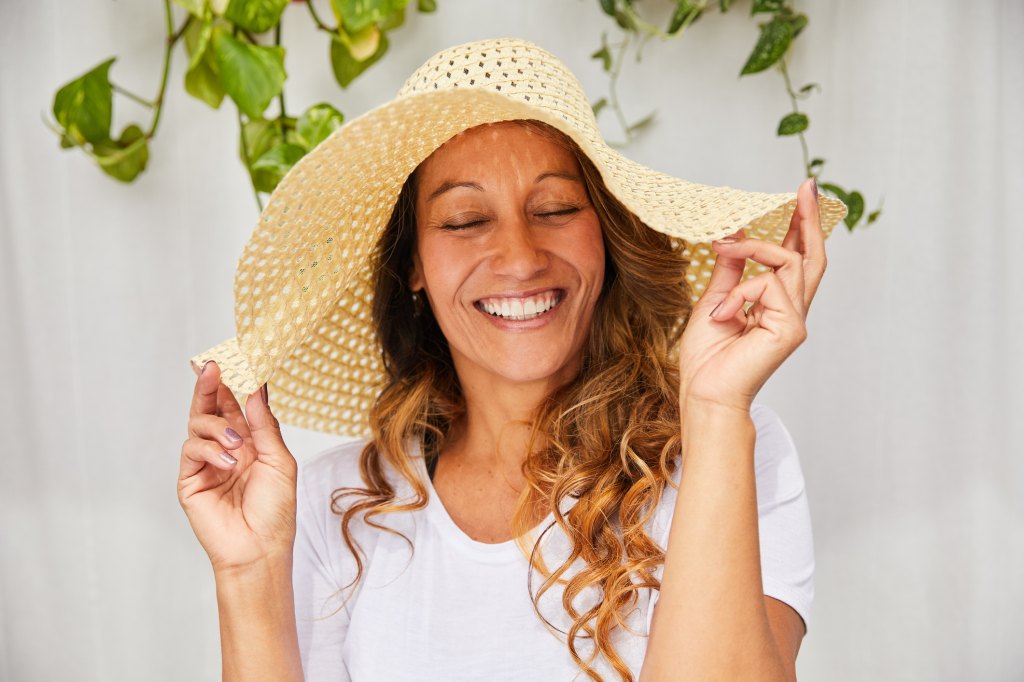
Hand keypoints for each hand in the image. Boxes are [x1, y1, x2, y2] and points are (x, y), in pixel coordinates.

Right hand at [178, 361, 297, 574]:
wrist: (260, 548)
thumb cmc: (275, 510)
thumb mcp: (279, 460)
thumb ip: (265, 424)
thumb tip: (256, 387)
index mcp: (251, 443)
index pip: (236, 406)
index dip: (233, 383)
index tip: (234, 358)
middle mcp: (227, 449)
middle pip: (211, 408)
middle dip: (210, 385)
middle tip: (210, 366)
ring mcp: (206, 464)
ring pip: (198, 424)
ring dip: (218, 427)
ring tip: (237, 444)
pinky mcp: (190, 480)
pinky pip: (191, 449)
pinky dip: (210, 449)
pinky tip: (229, 462)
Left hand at [678, 178, 826, 413]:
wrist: (705, 392)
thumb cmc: (707, 358)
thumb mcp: (713, 301)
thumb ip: (729, 271)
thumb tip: (736, 235)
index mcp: (775, 305)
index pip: (796, 259)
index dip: (801, 227)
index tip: (802, 194)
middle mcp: (791, 311)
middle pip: (811, 256)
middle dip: (809, 219)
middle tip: (806, 188)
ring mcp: (794, 320)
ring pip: (786, 262)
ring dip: (751, 250)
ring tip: (721, 249)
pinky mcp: (791, 329)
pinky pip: (768, 286)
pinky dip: (740, 291)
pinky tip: (722, 313)